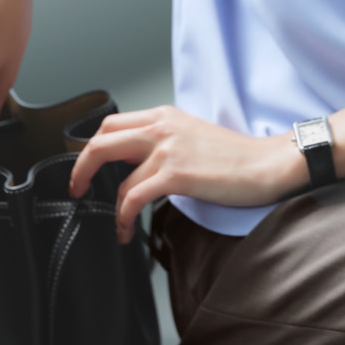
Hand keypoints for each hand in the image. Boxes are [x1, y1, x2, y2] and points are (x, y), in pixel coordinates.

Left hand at [68, 105, 308, 240]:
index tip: (87, 167)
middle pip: (101, 140)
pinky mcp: (175, 174)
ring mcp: (167, 149)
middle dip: (81, 168)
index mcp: (164, 116)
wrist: (265, 164)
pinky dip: (123, 217)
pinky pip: (132, 198)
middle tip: (79, 189)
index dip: (91, 147)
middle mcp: (162, 127)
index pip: (112, 123)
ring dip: (109, 205)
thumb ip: (163, 142)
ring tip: (116, 223)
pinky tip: (126, 229)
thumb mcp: (192, 135)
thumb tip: (136, 164)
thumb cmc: (236, 156)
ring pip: (116, 175)